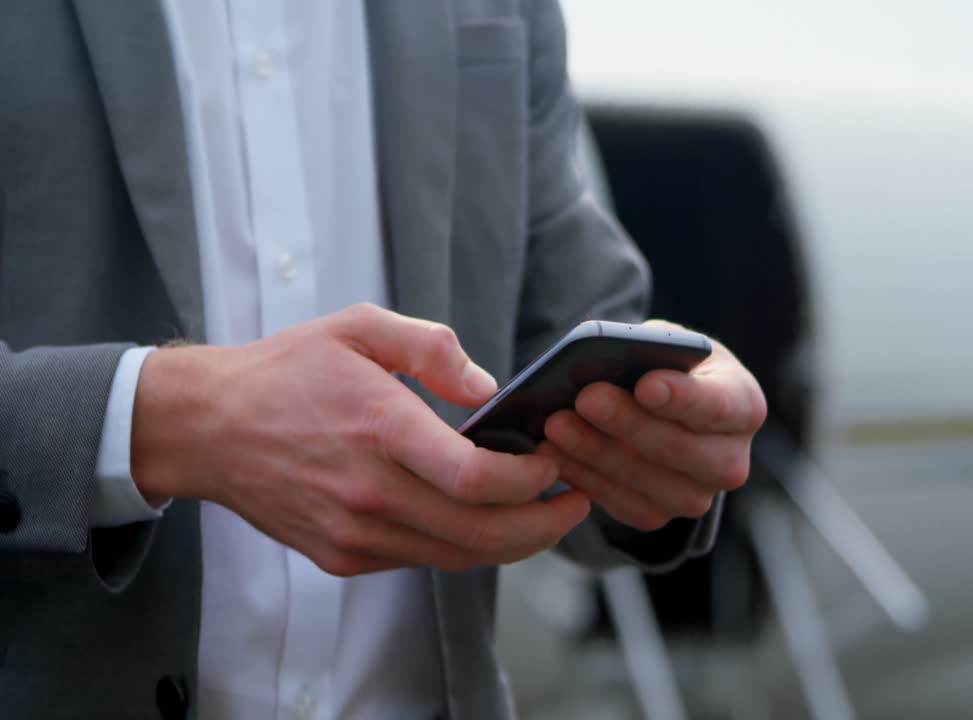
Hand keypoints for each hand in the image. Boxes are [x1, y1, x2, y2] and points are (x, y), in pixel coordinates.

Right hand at [130, 303, 589, 575]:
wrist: (206, 427)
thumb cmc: (285, 371)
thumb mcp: (359, 326)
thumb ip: (432, 346)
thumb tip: (489, 386)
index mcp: (380, 427)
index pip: (476, 478)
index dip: (530, 479)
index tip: (554, 461)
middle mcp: (369, 491)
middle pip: (481, 532)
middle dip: (544, 524)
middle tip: (576, 502)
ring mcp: (354, 531)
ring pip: (457, 557)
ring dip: (513, 543)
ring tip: (545, 515)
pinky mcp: (342, 555)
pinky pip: (421, 561)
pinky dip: (463, 547)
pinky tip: (484, 520)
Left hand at [541, 320, 766, 530]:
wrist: (664, 408)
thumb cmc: (667, 367)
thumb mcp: (666, 345)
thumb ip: (648, 351)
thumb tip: (605, 363)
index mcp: (743, 405)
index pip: (719, 406)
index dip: (683, 398)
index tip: (646, 385)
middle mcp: (730, 459)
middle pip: (681, 449)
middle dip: (628, 423)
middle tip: (586, 398)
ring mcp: (697, 495)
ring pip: (646, 480)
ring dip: (596, 452)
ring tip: (556, 424)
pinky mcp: (659, 515)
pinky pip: (620, 503)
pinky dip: (584, 476)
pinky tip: (554, 453)